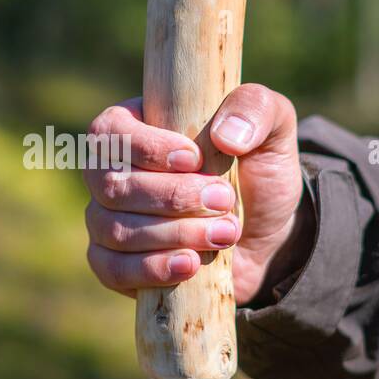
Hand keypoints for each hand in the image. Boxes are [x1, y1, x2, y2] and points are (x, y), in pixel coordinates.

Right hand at [83, 83, 309, 304]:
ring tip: (226, 234)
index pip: (110, 132)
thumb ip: (255, 108)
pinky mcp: (115, 264)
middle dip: (173, 197)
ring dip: (175, 234)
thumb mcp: (271, 130)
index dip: (145, 147)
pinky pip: (113, 269)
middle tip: (225, 201)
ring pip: (115, 230)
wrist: (266, 235)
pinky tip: (191, 264)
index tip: (194, 159)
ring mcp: (107, 221)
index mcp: (134, 127)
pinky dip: (153, 269)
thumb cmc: (256, 172)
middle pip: (112, 186)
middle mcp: (110, 173)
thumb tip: (224, 135)